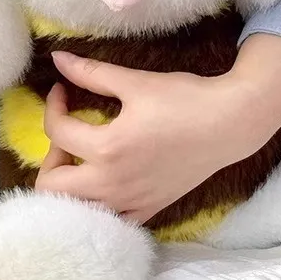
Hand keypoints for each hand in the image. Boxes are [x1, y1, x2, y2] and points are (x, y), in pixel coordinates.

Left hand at [34, 35, 280, 223]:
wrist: (230, 124)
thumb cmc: (184, 99)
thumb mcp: (134, 82)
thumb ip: (91, 73)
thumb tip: (57, 58)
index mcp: (107, 149)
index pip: (57, 132)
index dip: (53, 104)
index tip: (63, 89)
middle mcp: (114, 184)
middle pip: (50, 185)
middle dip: (51, 154)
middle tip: (69, 132)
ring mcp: (131, 202)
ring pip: (74, 210)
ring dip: (68, 184)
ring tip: (83, 157)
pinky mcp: (148, 210)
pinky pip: (107, 220)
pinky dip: (95, 204)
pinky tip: (105, 180)